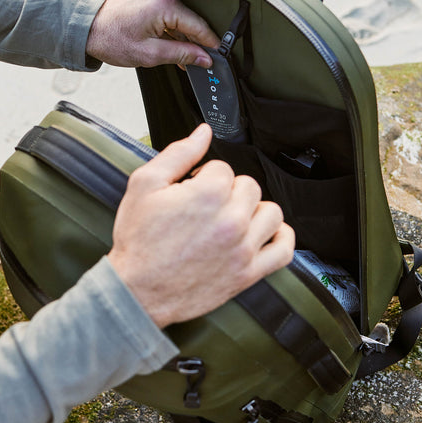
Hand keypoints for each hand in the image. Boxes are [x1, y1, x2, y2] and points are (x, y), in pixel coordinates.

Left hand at [86, 0, 219, 68]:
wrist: (88, 29)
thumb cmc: (112, 39)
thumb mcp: (151, 54)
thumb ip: (182, 55)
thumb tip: (204, 59)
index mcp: (165, 5)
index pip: (199, 26)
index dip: (210, 44)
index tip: (218, 58)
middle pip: (192, 22)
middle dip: (197, 44)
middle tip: (203, 64)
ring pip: (182, 21)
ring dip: (184, 40)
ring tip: (186, 61)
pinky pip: (172, 16)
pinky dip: (174, 33)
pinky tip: (175, 50)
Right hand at [108, 124, 294, 327]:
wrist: (137, 290)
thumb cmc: (139, 241)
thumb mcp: (145, 185)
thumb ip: (179, 153)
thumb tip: (203, 132)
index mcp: (208, 195)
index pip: (222, 167)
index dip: (203, 176)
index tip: (192, 189)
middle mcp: (232, 220)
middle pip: (249, 186)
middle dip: (227, 190)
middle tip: (206, 206)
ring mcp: (243, 248)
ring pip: (271, 212)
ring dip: (253, 210)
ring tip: (231, 218)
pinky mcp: (248, 273)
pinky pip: (284, 249)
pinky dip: (280, 237)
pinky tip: (262, 233)